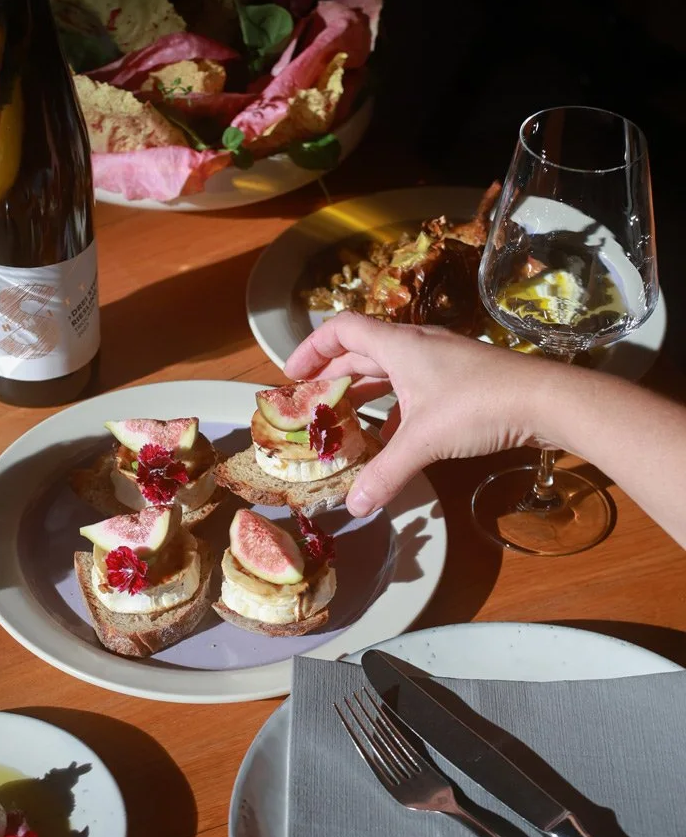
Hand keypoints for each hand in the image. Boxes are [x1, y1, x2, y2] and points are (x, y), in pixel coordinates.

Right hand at [285, 314, 558, 516]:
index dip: (312, 349)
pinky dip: (396, 409)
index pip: (342, 330)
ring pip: (390, 371)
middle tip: (310, 404)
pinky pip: (415, 388)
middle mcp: (417, 346)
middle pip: (362, 352)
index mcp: (399, 345)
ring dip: (364, 393)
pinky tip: (393, 439)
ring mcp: (442, 362)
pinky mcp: (462, 381)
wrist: (545, 400)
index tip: (292, 375)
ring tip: (344, 422)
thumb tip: (354, 506)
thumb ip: (385, 473)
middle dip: (333, 377)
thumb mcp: (423, 441)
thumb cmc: (479, 405)